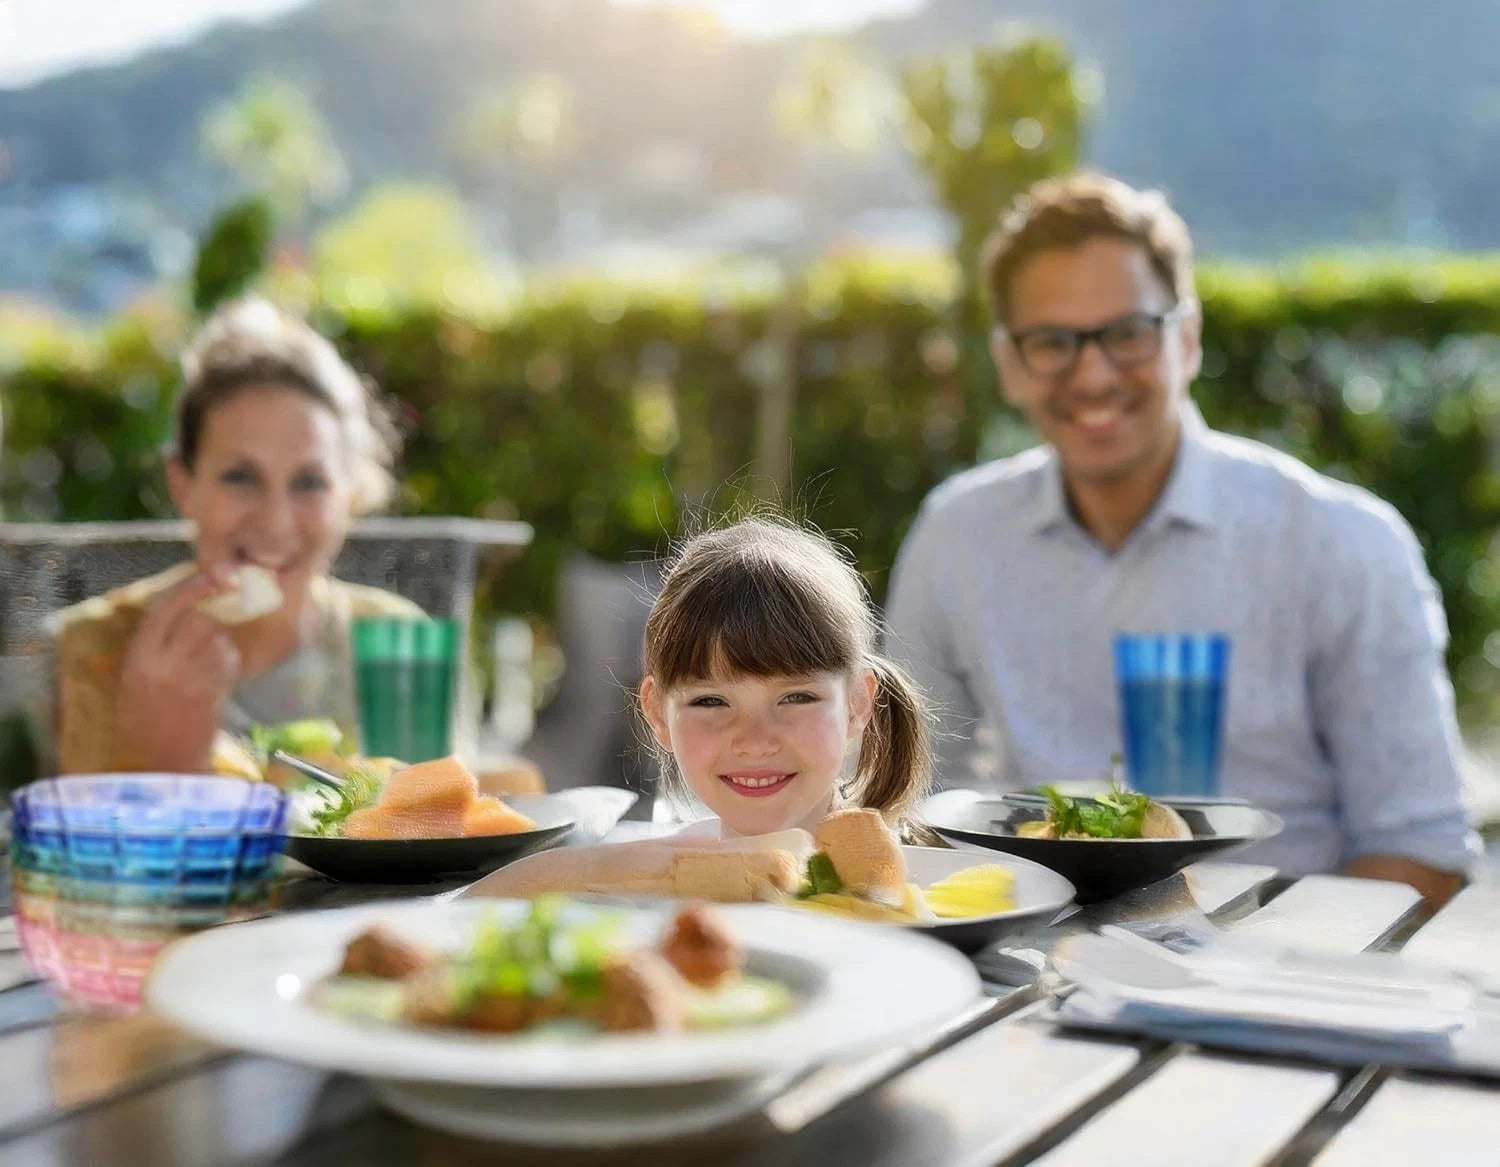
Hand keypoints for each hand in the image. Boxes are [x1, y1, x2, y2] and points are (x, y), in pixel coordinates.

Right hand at [115, 569, 242, 771]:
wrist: (162, 765)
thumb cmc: (145, 724)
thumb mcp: (135, 683)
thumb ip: (154, 651)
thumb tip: (184, 615)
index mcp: (137, 660)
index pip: (163, 611)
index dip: (189, 589)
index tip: (210, 575)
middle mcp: (162, 666)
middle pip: (196, 620)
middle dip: (209, 618)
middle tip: (212, 625)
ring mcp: (189, 680)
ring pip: (217, 640)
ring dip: (220, 643)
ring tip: (206, 665)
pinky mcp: (212, 694)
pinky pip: (228, 662)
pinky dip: (228, 662)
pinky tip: (216, 678)